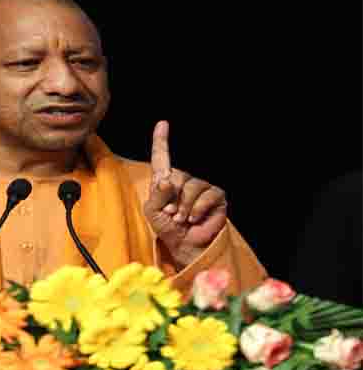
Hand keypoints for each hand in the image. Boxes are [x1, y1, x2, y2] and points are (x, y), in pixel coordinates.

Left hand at [143, 121, 227, 265]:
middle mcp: (184, 181)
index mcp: (165, 181)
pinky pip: (206, 195)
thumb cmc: (168, 229)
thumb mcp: (153, 212)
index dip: (161, 140)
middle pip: (176, 176)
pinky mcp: (216, 197)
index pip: (162, 157)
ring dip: (183, 206)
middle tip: (171, 215)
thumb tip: (167, 179)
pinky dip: (197, 208)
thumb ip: (156, 195)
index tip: (162, 124)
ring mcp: (201, 187)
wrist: (186, 246)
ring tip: (181, 219)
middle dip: (171, 198)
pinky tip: (194, 219)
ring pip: (191, 186)